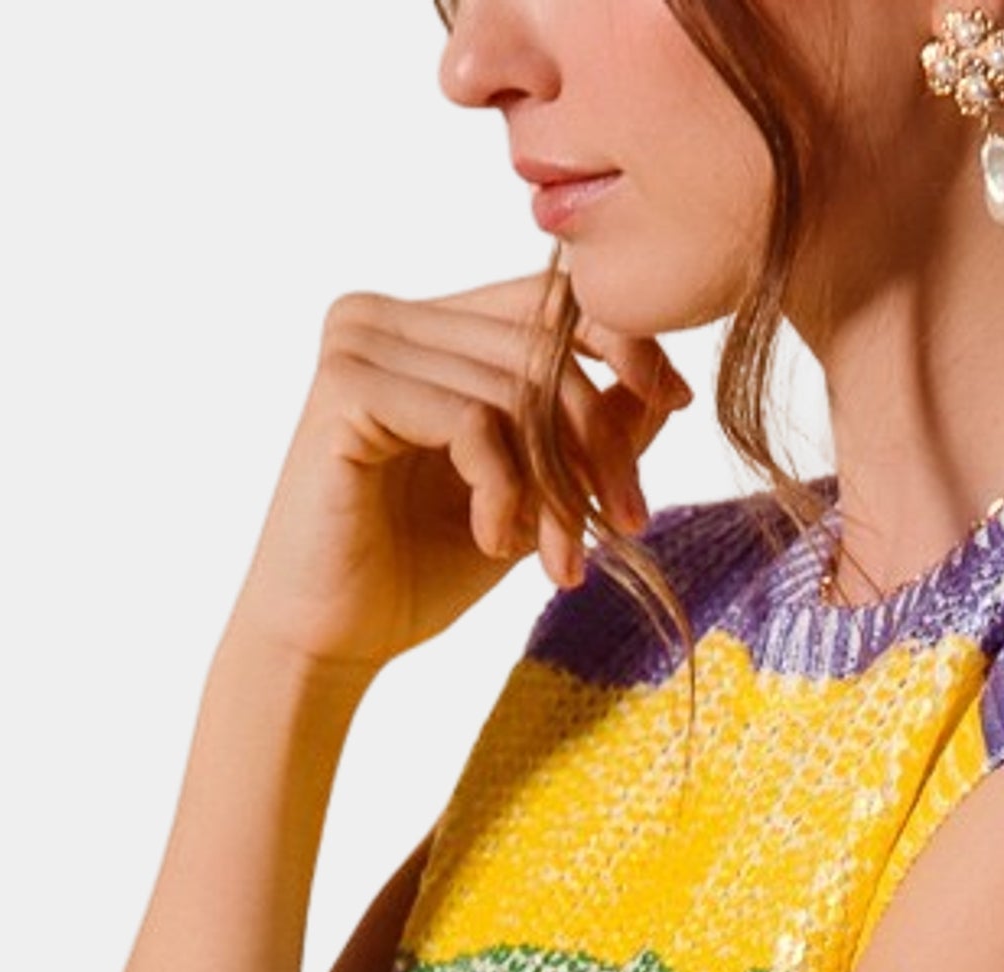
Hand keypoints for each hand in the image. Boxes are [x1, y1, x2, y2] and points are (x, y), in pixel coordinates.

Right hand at [230, 275, 692, 678]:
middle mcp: (388, 316)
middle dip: (601, 442)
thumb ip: (583, 433)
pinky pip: (471, 419)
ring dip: (557, 484)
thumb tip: (661, 385)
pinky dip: (503, 489)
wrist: (329, 642)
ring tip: (554, 555)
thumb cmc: (418, 571)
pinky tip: (492, 542)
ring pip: (515, 387)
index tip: (674, 400)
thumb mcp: (529, 493)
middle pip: (542, 344)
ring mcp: (360, 342)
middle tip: (626, 522)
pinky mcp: (346, 387)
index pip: (547, 297)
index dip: (624, 340)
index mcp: (428, 326)